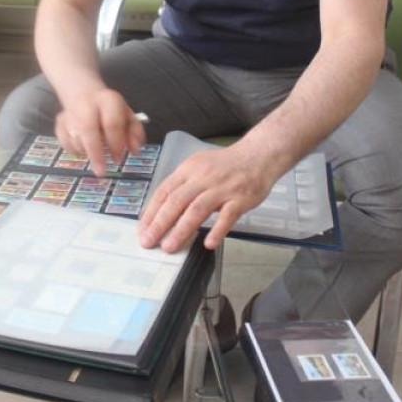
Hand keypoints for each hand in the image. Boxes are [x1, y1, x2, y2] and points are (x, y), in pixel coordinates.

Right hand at [54, 87, 144, 175]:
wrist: (84, 94)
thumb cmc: (110, 110)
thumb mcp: (128, 116)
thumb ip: (135, 133)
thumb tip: (135, 150)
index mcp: (108, 100)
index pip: (112, 123)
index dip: (116, 143)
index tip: (118, 158)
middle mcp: (87, 104)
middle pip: (88, 129)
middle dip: (95, 154)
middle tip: (101, 172)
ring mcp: (70, 113)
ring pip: (75, 138)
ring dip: (87, 152)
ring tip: (96, 154)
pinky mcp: (59, 122)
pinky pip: (64, 142)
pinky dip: (74, 150)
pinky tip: (83, 148)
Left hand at [138, 145, 273, 252]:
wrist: (259, 154)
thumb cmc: (226, 165)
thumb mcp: (198, 167)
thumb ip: (183, 187)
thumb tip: (162, 212)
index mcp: (189, 170)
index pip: (164, 191)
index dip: (151, 212)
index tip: (142, 230)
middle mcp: (203, 177)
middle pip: (177, 201)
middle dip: (160, 223)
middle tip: (149, 242)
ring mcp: (222, 188)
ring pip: (197, 209)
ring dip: (182, 230)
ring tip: (170, 247)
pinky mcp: (241, 198)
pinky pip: (228, 216)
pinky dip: (218, 230)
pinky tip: (208, 244)